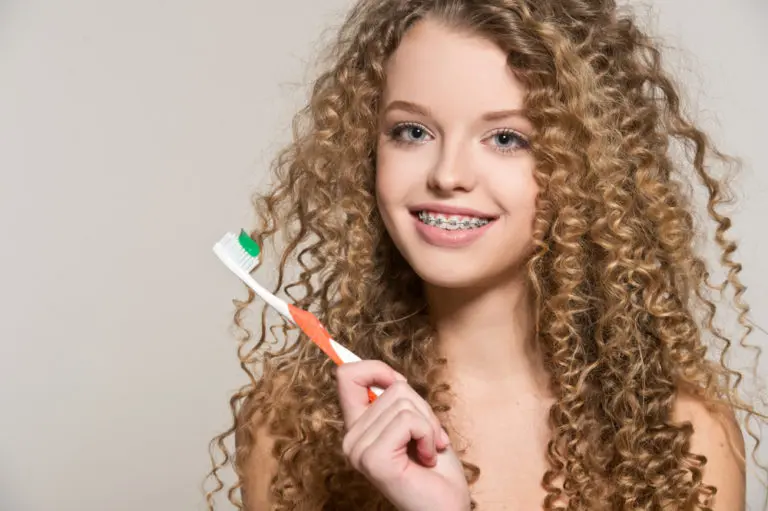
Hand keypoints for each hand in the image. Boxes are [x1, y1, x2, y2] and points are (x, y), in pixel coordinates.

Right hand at [336, 360, 470, 510]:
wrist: (448, 506)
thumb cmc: (437, 469)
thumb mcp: (417, 422)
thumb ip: (398, 400)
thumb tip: (391, 376)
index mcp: (358, 427)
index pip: (347, 376)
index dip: (376, 368)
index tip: (399, 384)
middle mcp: (352, 438)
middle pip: (392, 387)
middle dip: (422, 408)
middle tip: (428, 438)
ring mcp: (359, 450)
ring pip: (402, 403)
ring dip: (428, 424)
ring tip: (428, 449)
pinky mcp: (374, 459)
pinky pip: (408, 421)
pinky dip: (428, 434)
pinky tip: (426, 457)